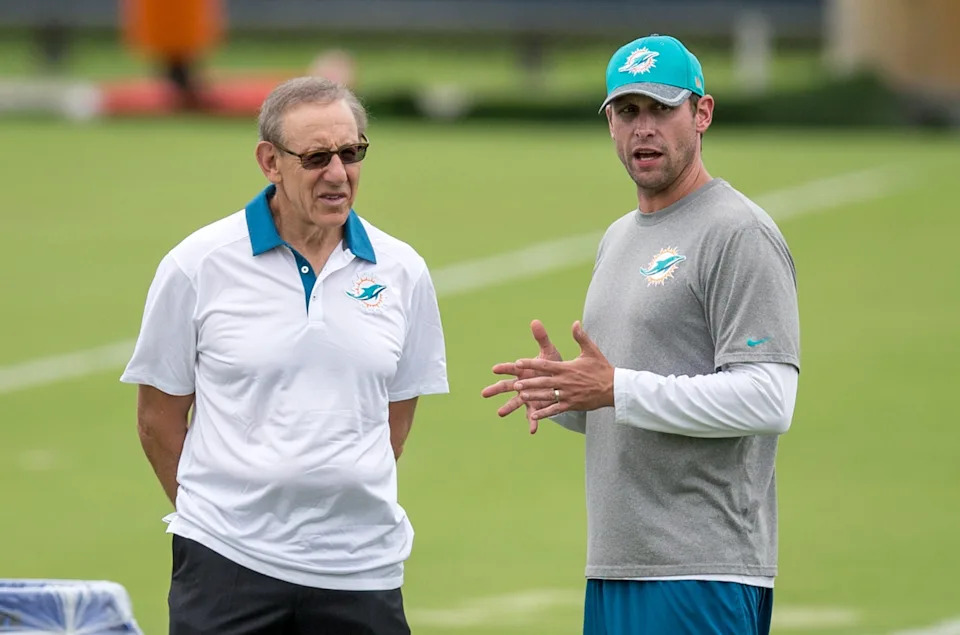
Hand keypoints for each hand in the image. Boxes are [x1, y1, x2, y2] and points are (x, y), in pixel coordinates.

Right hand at [481, 319, 561, 433]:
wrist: (564, 379)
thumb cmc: (553, 364)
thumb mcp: (548, 351)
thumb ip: (541, 338)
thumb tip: (535, 321)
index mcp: (523, 370)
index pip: (512, 368)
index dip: (504, 368)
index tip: (495, 368)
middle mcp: (522, 383)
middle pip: (506, 386)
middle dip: (496, 389)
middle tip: (484, 393)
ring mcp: (527, 396)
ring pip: (515, 402)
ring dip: (508, 407)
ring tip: (500, 413)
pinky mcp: (535, 406)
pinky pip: (533, 415)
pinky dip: (533, 422)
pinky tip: (533, 430)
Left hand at [513, 321, 613, 420]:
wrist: (614, 388)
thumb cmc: (601, 368)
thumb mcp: (591, 351)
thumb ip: (581, 337)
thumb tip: (575, 322)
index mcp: (567, 368)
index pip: (545, 365)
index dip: (531, 364)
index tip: (518, 362)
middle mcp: (566, 382)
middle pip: (543, 382)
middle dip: (529, 383)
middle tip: (515, 384)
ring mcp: (569, 395)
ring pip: (547, 396)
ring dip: (534, 397)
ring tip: (521, 397)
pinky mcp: (572, 405)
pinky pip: (556, 410)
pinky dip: (545, 413)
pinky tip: (534, 416)